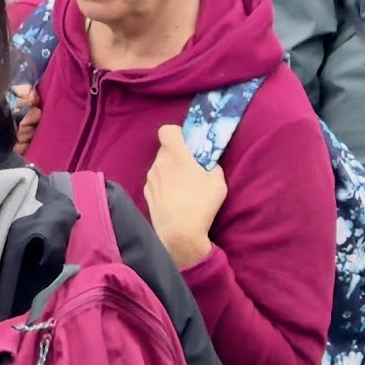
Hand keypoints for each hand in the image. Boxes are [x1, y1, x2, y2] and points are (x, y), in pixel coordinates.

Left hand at [143, 122, 230, 250]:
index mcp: (175, 155)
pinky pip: (155, 181)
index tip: (188, 143)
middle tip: (191, 168)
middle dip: (177, 155)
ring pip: (160, 166)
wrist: (179, 234)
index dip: (177, 133)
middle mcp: (159, 163)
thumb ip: (213, 166)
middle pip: (165, 150)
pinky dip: (163, 184)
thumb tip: (209, 164)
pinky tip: (174, 199)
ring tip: (183, 188)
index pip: (167, 130)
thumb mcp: (218, 183)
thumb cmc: (201, 205)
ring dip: (169, 170)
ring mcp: (150, 179)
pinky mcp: (146, 194)